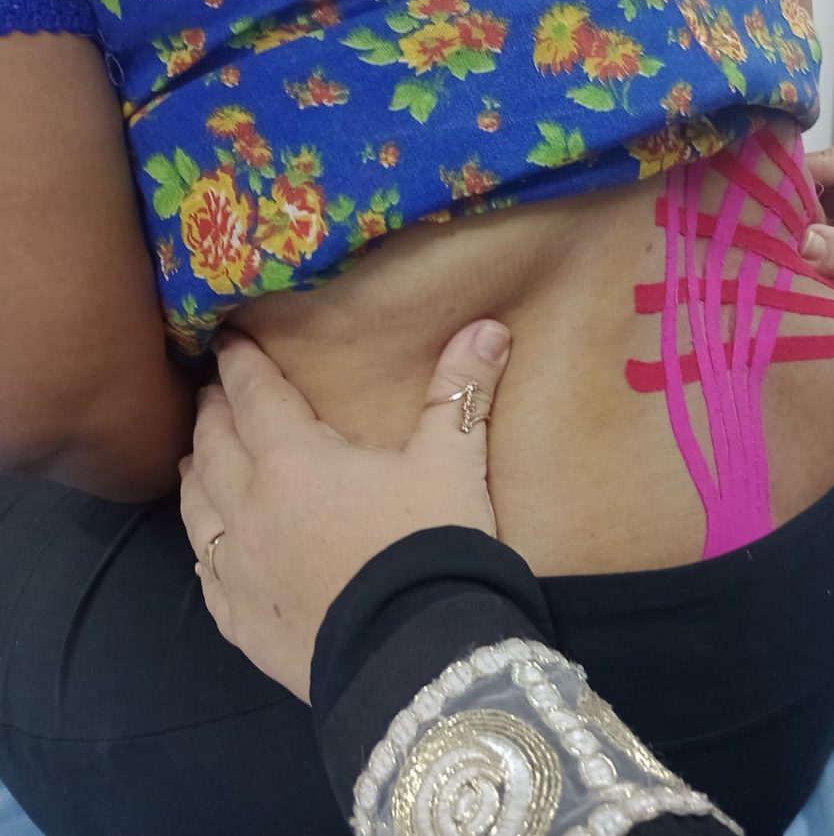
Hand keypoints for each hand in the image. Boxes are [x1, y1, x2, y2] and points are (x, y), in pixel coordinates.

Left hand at [179, 320, 512, 702]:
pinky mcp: (242, 623)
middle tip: (212, 392)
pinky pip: (207, 576)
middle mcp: (251, 508)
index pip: (256, 398)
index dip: (242, 365)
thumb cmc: (430, 546)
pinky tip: (209, 549)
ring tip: (197, 456)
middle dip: (213, 413)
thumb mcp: (453, 463)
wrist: (415, 656)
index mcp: (295, 461)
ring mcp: (239, 570)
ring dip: (197, 473)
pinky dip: (205, 550)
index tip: (227, 341)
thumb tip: (488, 326)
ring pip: (199, 508)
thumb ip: (462, 392)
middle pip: (216, 447)